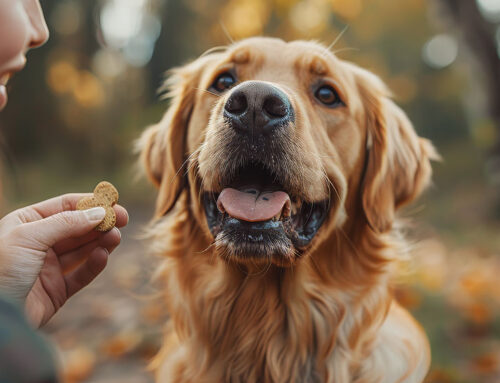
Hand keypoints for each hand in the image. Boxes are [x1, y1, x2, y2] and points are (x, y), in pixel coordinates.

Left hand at [0, 193, 127, 326]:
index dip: (90, 204)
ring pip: (82, 250)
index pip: (65, 206)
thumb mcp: (30, 237)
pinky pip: (81, 274)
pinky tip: (103, 255)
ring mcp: (48, 267)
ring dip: (101, 241)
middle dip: (100, 223)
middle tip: (123, 220)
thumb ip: (67, 223)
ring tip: (116, 237)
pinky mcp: (57, 291)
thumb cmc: (0, 270)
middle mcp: (38, 243)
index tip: (114, 204)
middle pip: (78, 228)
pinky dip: (94, 264)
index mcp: (26, 223)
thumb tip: (100, 212)